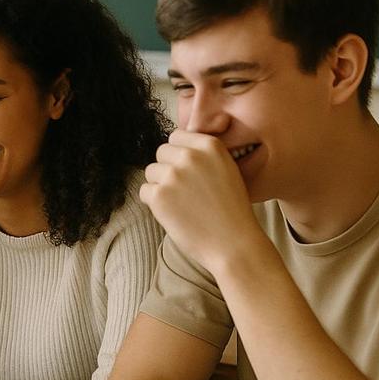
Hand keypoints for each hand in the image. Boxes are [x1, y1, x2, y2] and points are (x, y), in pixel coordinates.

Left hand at [140, 130, 267, 275]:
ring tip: (181, 203)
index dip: (179, 154)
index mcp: (210, 146)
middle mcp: (190, 156)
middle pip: (161, 152)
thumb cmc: (231, 210)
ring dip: (160, 186)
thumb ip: (203, 155)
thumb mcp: (227, 170)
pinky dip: (154, 203)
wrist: (234, 243)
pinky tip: (174, 213)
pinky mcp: (159, 195)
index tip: (188, 171)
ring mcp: (173, 175)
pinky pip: (144, 191)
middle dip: (168, 168)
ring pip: (151, 171)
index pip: (176, 136)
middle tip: (185, 191)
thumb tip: (177, 147)